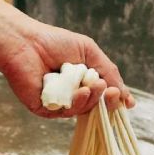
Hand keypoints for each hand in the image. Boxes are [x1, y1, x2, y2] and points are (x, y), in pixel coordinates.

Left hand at [0, 22, 134, 117]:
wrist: (25, 41)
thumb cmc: (55, 43)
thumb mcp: (90, 53)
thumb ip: (110, 73)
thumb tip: (128, 99)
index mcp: (82, 83)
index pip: (103, 98)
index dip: (114, 100)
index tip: (126, 101)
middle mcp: (71, 96)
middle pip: (96, 107)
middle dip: (108, 101)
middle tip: (112, 92)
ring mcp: (59, 104)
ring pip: (83, 111)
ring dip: (93, 99)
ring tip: (96, 84)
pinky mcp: (45, 109)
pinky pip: (66, 113)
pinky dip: (77, 103)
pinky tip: (81, 91)